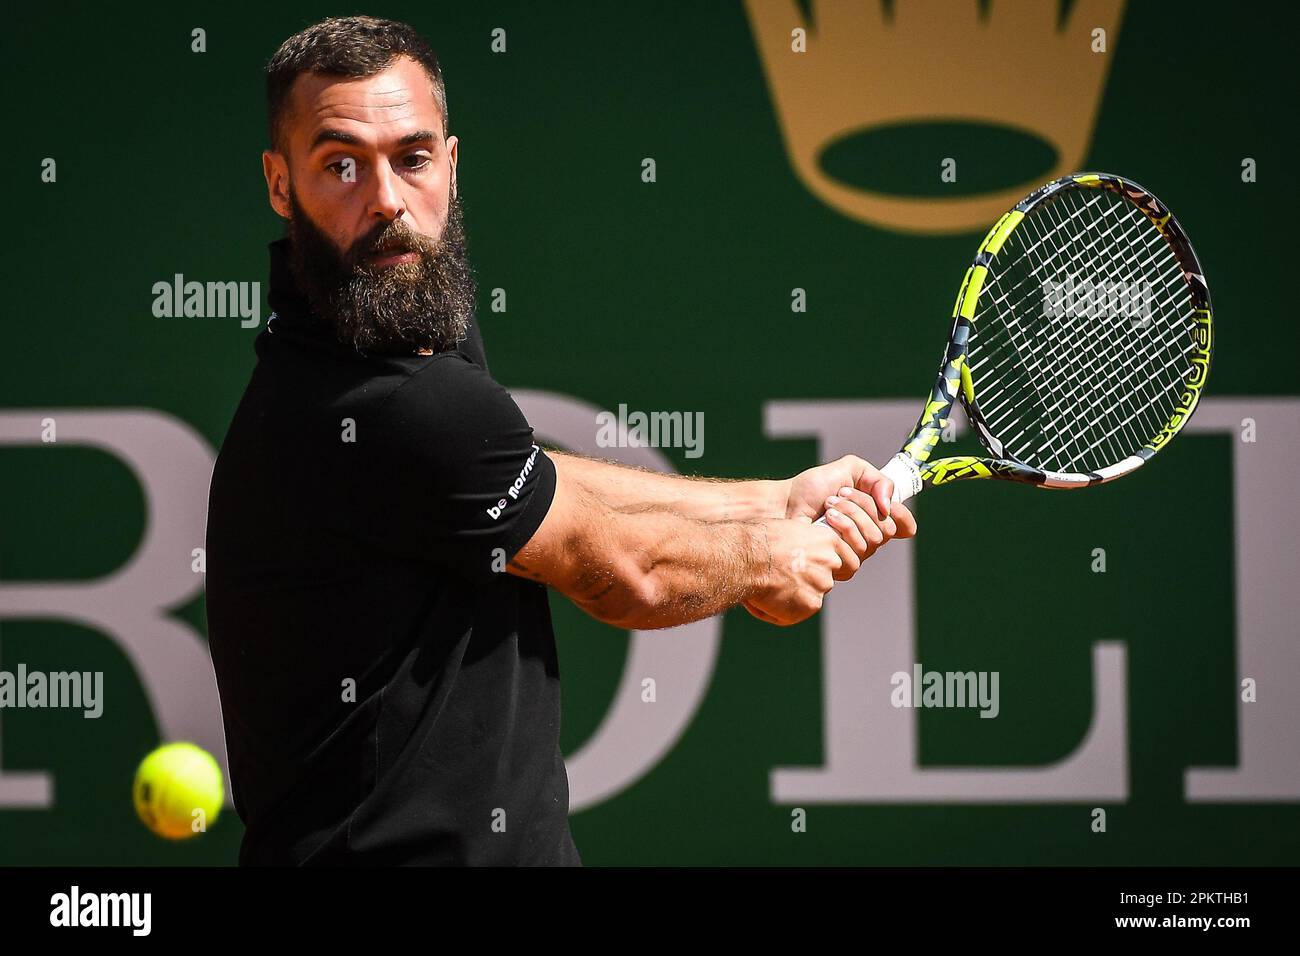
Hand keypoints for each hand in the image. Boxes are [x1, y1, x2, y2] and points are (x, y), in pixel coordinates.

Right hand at [742, 516, 861, 626]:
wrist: (747, 558)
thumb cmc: (759, 539)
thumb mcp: (788, 528)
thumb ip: (803, 538)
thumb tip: (803, 535)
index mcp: (828, 540)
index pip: (841, 559)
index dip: (824, 567)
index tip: (807, 569)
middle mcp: (831, 563)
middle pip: (823, 580)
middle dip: (804, 582)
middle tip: (779, 579)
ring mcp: (822, 586)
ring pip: (808, 597)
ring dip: (790, 597)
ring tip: (763, 588)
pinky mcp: (810, 606)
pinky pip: (794, 613)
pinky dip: (777, 611)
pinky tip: (759, 599)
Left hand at [784, 455, 916, 541]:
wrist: (785, 503)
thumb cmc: (812, 488)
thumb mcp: (850, 469)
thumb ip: (877, 478)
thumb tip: (888, 506)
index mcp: (874, 517)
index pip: (904, 526)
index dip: (902, 516)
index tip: (886, 504)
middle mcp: (867, 537)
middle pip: (888, 529)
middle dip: (865, 506)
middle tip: (840, 494)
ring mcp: (855, 552)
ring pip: (873, 540)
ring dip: (851, 514)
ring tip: (829, 505)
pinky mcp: (841, 564)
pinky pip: (857, 552)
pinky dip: (843, 528)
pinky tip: (826, 521)